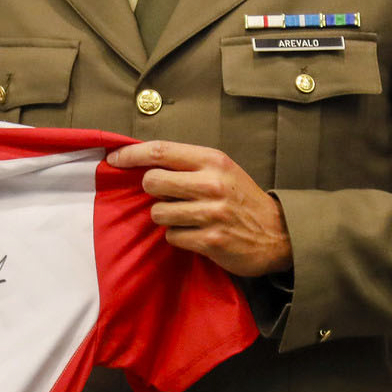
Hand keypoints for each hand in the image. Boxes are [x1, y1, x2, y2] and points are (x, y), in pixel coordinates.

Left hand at [105, 139, 292, 277]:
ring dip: (165, 217)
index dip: (130, 155)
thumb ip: (188, 165)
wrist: (278, 234)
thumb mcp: (222, 170)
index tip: (113, 160)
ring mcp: (211, 213)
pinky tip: (196, 234)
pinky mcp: (210, 240)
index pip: (160, 151)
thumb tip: (143, 165)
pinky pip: (172, 237)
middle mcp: (211, 183)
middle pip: (152, 182)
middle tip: (166, 197)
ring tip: (186, 218)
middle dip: (151, 192)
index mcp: (212, 160)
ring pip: (158, 213)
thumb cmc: (242, 200)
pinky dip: (178, 237)